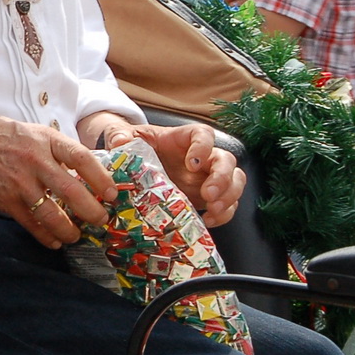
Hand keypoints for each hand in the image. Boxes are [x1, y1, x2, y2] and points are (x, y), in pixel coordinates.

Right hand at [0, 118, 115, 247]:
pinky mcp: (5, 199)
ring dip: (69, 229)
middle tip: (101, 219)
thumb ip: (54, 149)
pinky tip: (55, 240)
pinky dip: (46, 235)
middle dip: (92, 210)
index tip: (112, 193)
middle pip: (72, 191)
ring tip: (76, 235)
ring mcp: (19, 182)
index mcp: (44, 139)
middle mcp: (34, 160)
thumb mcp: (30, 132)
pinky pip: (31, 223)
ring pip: (52, 213)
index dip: (101, 178)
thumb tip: (83, 169)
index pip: (81, 158)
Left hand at [130, 122, 244, 227]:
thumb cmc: (134, 144)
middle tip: (208, 194)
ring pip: (234, 181)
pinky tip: (209, 220)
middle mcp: (202, 156)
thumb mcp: (123, 135)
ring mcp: (206, 176)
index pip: (203, 134)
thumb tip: (121, 142)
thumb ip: (119, 135)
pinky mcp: (206, 196)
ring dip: (229, 196)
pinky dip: (224, 213)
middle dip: (223, 178)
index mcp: (183, 138)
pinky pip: (227, 203)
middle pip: (226, 160)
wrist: (134, 162)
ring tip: (213, 209)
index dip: (203, 147)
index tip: (192, 163)